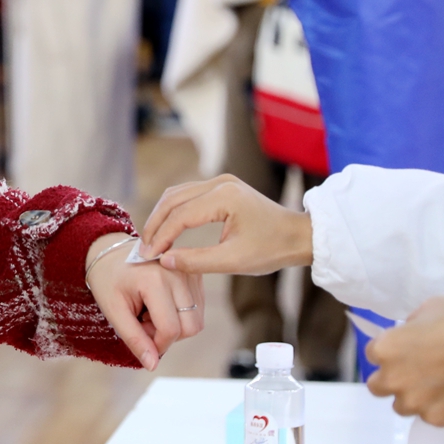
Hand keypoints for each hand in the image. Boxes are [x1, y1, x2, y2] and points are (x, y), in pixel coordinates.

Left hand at [86, 251, 204, 369]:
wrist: (110, 253)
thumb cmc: (108, 280)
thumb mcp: (113, 311)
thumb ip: (134, 339)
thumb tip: (152, 365)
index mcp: (155, 280)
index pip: (171, 329)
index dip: (157, 344)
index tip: (139, 335)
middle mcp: (178, 273)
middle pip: (190, 327)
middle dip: (167, 335)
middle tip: (142, 322)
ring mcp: (189, 272)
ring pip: (196, 321)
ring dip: (173, 325)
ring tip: (149, 312)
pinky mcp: (195, 274)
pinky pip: (197, 309)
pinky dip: (180, 315)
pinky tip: (159, 305)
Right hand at [139, 174, 312, 275]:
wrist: (299, 236)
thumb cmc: (272, 249)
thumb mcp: (234, 261)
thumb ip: (196, 261)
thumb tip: (163, 261)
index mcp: (224, 197)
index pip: (180, 215)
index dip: (161, 236)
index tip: (148, 256)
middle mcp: (220, 182)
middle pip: (172, 199)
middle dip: (156, 224)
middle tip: (144, 248)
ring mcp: (221, 182)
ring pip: (177, 194)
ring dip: (162, 216)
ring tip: (152, 240)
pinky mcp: (222, 187)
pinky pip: (188, 195)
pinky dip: (174, 211)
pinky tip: (167, 229)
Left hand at [365, 298, 443, 425]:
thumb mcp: (431, 309)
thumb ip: (412, 324)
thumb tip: (409, 333)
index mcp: (385, 348)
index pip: (372, 353)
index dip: (388, 351)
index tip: (402, 351)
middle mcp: (392, 378)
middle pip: (377, 386)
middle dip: (392, 379)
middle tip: (414, 372)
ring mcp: (413, 402)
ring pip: (401, 406)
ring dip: (412, 397)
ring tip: (435, 387)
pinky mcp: (435, 418)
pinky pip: (429, 416)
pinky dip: (437, 408)